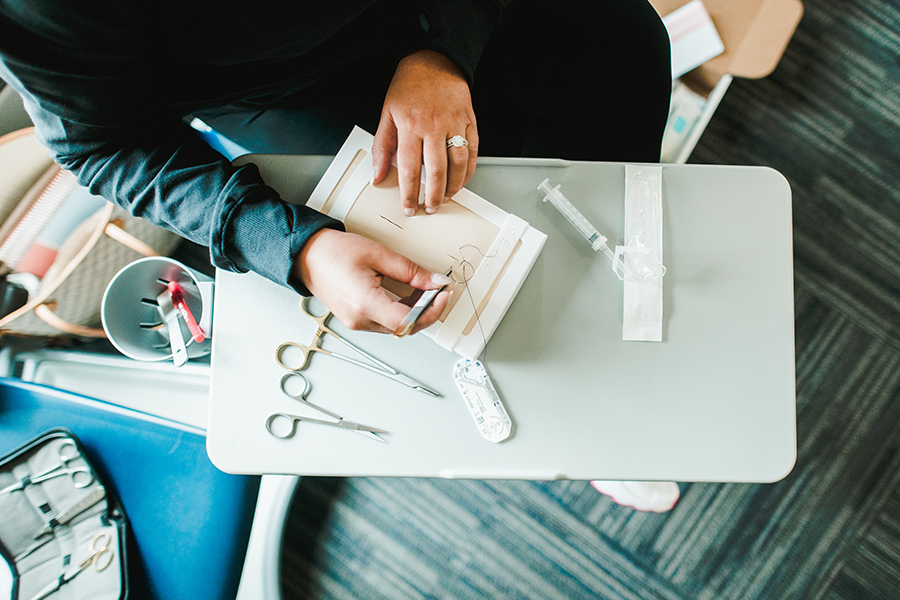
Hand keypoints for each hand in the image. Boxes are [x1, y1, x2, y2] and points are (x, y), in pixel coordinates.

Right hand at [294, 228, 450, 333]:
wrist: (307, 255)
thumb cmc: (333, 252)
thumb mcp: (378, 254)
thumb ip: (411, 271)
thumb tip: (435, 282)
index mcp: (364, 303)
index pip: (408, 321)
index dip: (431, 311)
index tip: (443, 295)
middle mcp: (359, 319)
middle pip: (405, 328)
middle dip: (427, 311)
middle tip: (439, 291)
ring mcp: (357, 323)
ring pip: (397, 328)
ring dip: (415, 312)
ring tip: (424, 291)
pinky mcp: (356, 321)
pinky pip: (386, 323)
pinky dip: (402, 312)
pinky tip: (408, 296)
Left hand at [372, 50, 477, 215]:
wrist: (435, 61)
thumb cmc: (410, 86)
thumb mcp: (387, 113)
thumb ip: (382, 146)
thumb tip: (376, 174)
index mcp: (411, 126)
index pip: (408, 169)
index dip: (409, 194)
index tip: (409, 207)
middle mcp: (434, 127)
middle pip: (435, 172)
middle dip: (432, 197)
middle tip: (428, 208)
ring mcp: (455, 125)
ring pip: (457, 166)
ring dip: (452, 188)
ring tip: (444, 198)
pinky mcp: (470, 123)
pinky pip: (472, 154)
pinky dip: (468, 173)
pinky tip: (460, 182)